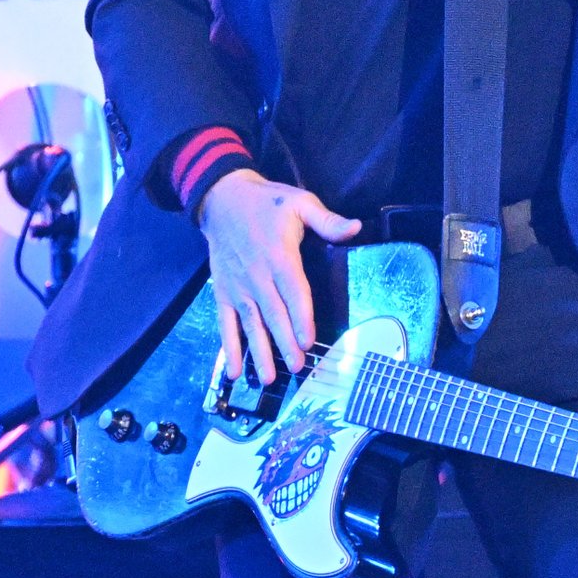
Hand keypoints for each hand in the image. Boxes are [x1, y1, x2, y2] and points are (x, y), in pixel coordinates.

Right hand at [199, 170, 359, 390]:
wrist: (223, 199)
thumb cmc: (267, 203)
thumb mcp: (299, 202)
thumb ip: (326, 220)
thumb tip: (355, 229)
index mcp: (279, 256)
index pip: (293, 291)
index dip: (301, 316)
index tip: (308, 340)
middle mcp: (257, 276)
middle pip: (273, 313)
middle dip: (284, 342)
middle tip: (296, 366)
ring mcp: (238, 287)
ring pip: (250, 324)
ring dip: (258, 351)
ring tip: (268, 378)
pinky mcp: (223, 292)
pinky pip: (226, 323)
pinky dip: (229, 347)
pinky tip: (234, 370)